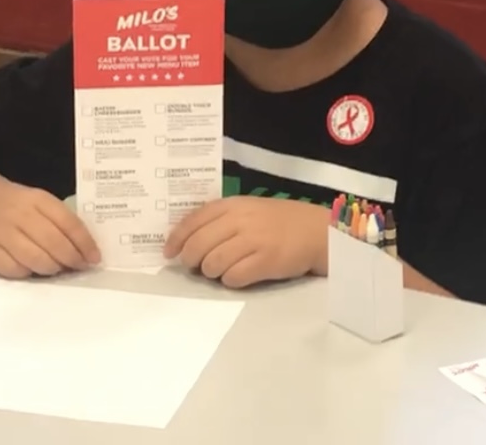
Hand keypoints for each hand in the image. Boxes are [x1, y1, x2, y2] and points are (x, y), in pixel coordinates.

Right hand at [0, 180, 100, 277]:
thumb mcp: (39, 202)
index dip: (85, 243)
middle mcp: (19, 214)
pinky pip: (14, 270)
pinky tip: (33, 269)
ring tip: (58, 268)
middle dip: (72, 259)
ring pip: (35, 259)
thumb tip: (85, 251)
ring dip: (52, 268)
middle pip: (53, 243)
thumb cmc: (16, 204)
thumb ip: (60, 221)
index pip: (68, 222)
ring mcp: (1, 233)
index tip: (94, 257)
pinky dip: (28, 273)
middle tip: (80, 267)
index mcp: (37, 199)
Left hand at [163, 197, 325, 288]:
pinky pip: (234, 277)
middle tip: (194, 266)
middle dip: (191, 260)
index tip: (169, 253)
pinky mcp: (266, 261)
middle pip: (198, 245)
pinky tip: (238, 276)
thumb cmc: (279, 221)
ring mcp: (253, 240)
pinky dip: (231, 281)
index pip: (193, 221)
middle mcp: (240, 220)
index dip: (176, 239)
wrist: (317, 231)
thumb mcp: (248, 209)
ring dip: (211, 272)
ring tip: (220, 271)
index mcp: (232, 205)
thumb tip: (188, 240)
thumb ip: (221, 219)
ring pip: (213, 263)